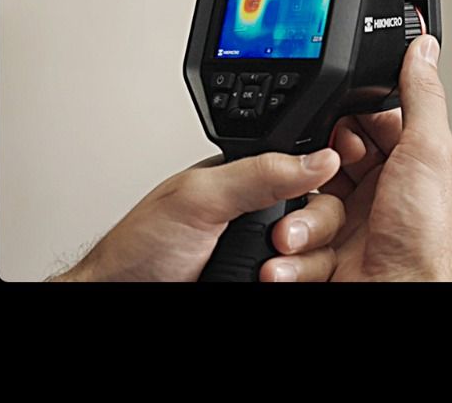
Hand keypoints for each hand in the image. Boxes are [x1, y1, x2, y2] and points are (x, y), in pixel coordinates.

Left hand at [50, 147, 347, 281]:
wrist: (124, 295)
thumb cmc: (141, 247)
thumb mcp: (199, 197)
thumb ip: (259, 173)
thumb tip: (320, 156)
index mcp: (252, 182)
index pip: (310, 172)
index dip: (322, 181)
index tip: (319, 190)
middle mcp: (267, 217)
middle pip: (327, 214)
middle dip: (312, 228)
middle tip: (280, 241)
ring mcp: (270, 256)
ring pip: (323, 256)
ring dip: (303, 265)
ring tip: (266, 274)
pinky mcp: (273, 283)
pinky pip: (309, 282)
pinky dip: (298, 282)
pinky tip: (274, 282)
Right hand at [311, 34, 451, 281]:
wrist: (399, 303)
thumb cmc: (427, 243)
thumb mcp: (429, 154)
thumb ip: (422, 96)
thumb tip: (424, 47)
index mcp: (412, 166)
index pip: (369, 124)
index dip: (345, 123)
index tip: (332, 134)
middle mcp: (385, 195)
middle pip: (330, 163)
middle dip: (311, 175)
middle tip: (310, 182)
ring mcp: (357, 229)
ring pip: (309, 205)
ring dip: (297, 223)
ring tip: (295, 239)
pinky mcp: (332, 261)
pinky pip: (298, 247)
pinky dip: (289, 257)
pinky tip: (288, 261)